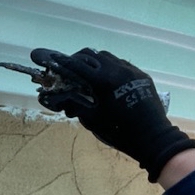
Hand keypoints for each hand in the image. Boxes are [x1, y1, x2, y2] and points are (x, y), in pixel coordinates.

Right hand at [30, 47, 194, 181]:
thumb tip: (49, 97)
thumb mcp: (90, 119)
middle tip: (66, 73)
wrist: (154, 138)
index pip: (73, 64)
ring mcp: (131, 70)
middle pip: (89, 55)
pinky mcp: (141, 75)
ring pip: (105, 57)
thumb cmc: (118, 132)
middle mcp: (117, 69)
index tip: (41, 57)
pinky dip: (108, 68)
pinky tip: (106, 83)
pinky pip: (120, 64)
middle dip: (74, 61)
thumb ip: (70, 103)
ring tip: (86, 78)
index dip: (56, 61)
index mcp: (102, 80)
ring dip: (92, 63)